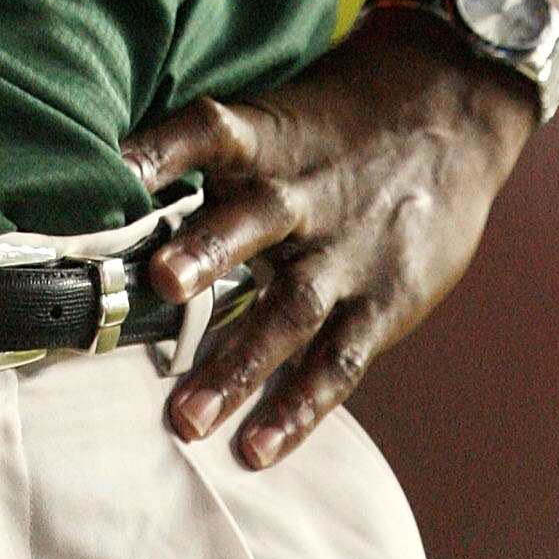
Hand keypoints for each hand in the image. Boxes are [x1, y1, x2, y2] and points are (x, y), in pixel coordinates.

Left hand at [121, 7, 535, 467]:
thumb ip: (207, 156)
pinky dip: (299, 408)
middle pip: (255, 220)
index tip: (112, 170)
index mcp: (268, 138)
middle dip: (207, 252)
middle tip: (158, 283)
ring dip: (238, 362)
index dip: (161, 147)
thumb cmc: (334, 125)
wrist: (451, 109)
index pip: (207, 130)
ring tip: (186, 419)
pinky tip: (257, 449)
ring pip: (291, 309)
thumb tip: (107, 186)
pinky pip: (338, 361)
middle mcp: (305, 194)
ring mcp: (348, 252)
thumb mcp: (276, 117)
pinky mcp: (383, 301)